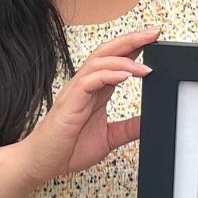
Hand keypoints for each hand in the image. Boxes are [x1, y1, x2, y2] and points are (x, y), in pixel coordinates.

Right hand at [14, 28, 159, 186]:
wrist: (42, 163)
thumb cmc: (67, 148)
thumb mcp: (109, 138)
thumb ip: (128, 128)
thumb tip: (151, 122)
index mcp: (96, 91)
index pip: (116, 60)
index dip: (134, 47)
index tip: (155, 39)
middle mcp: (86, 85)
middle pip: (108, 51)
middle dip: (132, 40)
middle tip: (154, 33)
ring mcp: (76, 91)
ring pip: (99, 61)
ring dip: (124, 59)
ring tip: (146, 66)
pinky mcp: (70, 102)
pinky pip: (89, 80)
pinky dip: (108, 75)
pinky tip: (125, 76)